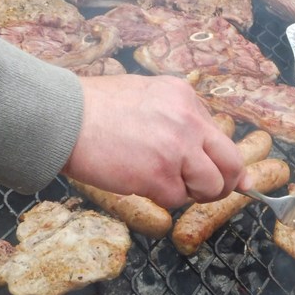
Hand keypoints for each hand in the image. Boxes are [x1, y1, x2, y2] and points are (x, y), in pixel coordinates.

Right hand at [62, 74, 244, 207]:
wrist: (63, 118)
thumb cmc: (95, 109)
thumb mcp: (146, 96)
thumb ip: (178, 118)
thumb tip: (202, 146)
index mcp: (184, 97)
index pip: (220, 135)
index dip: (222, 160)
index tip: (223, 174)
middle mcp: (188, 120)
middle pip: (232, 163)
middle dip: (223, 182)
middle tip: (205, 189)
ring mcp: (177, 149)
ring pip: (211, 186)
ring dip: (192, 192)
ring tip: (163, 182)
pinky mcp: (160, 176)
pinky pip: (177, 199)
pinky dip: (162, 198)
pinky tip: (139, 181)